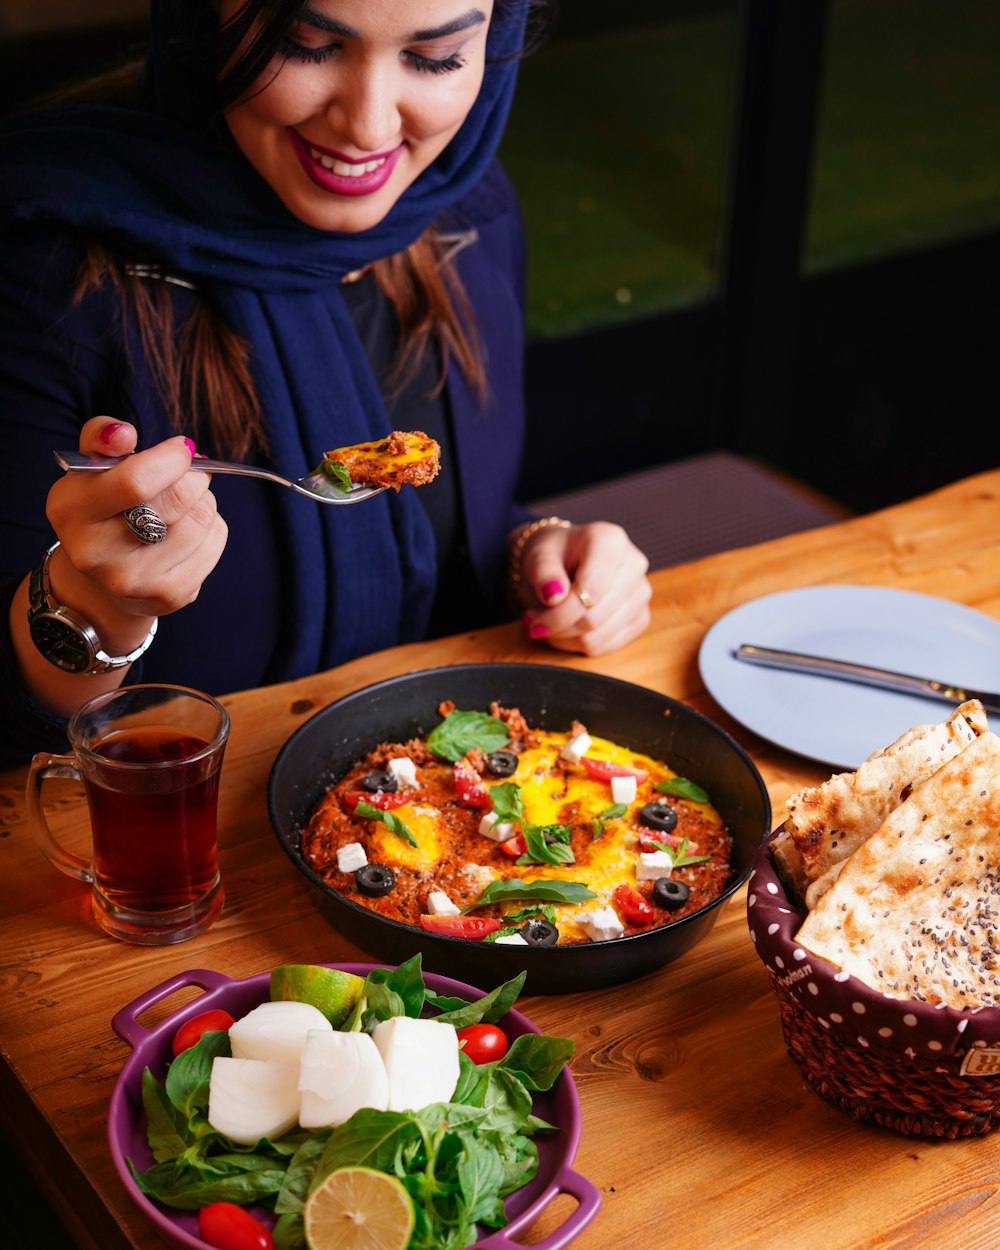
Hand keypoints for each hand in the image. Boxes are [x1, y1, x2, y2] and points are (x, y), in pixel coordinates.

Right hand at [44, 417, 227, 648]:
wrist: (104, 580)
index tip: (182, 449)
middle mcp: (96, 553)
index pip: (135, 482)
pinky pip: (215, 542)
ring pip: (201, 519)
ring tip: (186, 503)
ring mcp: (133, 580)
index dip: (171, 459)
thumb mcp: (91, 469)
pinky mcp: (168, 596)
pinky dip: (212, 527)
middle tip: (190, 473)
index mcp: (71, 511)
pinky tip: (190, 529)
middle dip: (194, 477)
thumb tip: (122, 433)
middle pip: (177, 500)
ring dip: (204, 501)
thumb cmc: (104, 508)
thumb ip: (102, 438)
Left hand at [515, 520, 650, 654]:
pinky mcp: (640, 617)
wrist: (567, 560)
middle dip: (556, 626)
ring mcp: (641, 593)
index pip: (591, 589)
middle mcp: (633, 565)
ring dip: (564, 637)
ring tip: (548, 622)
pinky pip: (605, 646)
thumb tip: (553, 595)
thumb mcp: (538, 556)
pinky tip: (567, 628)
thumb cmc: (554, 556)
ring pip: (597, 637)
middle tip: (534, 621)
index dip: (559, 611)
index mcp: (611, 540)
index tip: (531, 616)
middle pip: (593, 617)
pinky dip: (578, 644)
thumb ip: (542, 572)